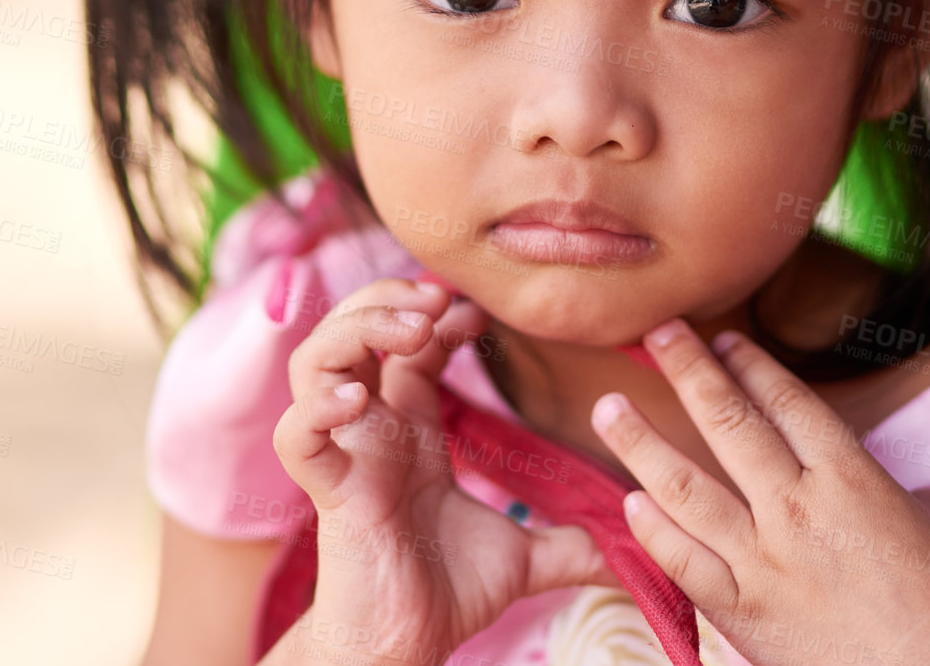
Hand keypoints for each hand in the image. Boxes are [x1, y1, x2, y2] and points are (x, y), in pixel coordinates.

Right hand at [272, 277, 620, 663]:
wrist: (408, 650)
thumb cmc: (446, 596)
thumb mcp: (522, 557)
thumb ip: (571, 543)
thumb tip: (632, 551)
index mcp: (409, 427)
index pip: (410, 341)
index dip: (439, 314)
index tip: (478, 313)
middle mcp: (371, 427)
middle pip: (352, 328)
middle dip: (387, 298)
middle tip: (435, 301)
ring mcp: (344, 453)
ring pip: (314, 361)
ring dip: (356, 329)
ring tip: (408, 330)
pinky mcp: (327, 490)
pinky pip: (297, 436)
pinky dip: (318, 407)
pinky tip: (359, 399)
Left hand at [589, 320, 929, 665]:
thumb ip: (892, 495)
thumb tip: (884, 487)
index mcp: (851, 479)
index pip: (787, 402)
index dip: (750, 364)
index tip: (722, 339)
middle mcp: (797, 508)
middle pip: (728, 422)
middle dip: (688, 370)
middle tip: (656, 332)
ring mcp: (764, 560)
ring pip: (685, 485)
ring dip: (640, 442)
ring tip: (608, 407)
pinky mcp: (742, 612)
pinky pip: (683, 561)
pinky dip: (652, 530)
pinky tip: (629, 502)